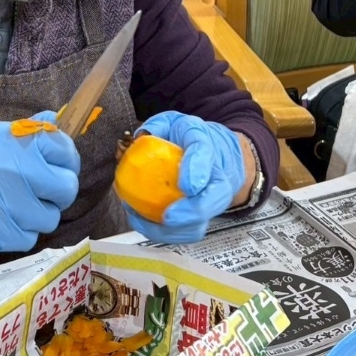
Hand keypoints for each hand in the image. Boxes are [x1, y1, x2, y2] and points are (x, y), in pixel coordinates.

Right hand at [0, 111, 80, 260]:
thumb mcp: (1, 135)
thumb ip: (34, 130)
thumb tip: (60, 121)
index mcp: (17, 139)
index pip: (65, 150)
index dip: (65, 161)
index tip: (55, 166)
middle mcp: (12, 168)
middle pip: (66, 188)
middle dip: (57, 192)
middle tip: (41, 191)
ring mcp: (4, 202)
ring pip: (50, 218)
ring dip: (38, 215)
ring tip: (18, 205)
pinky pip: (29, 238)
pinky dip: (20, 233)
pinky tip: (5, 219)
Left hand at [123, 112, 245, 243]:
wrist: (215, 152)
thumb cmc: (189, 138)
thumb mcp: (173, 122)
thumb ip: (157, 126)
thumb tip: (139, 138)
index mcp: (207, 144)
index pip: (205, 152)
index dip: (197, 170)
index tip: (187, 186)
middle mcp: (216, 176)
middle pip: (216, 198)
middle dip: (193, 212)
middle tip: (168, 217)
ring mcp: (211, 201)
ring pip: (202, 223)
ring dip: (173, 230)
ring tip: (141, 218)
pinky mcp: (200, 218)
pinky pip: (186, 232)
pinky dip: (163, 233)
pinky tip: (140, 221)